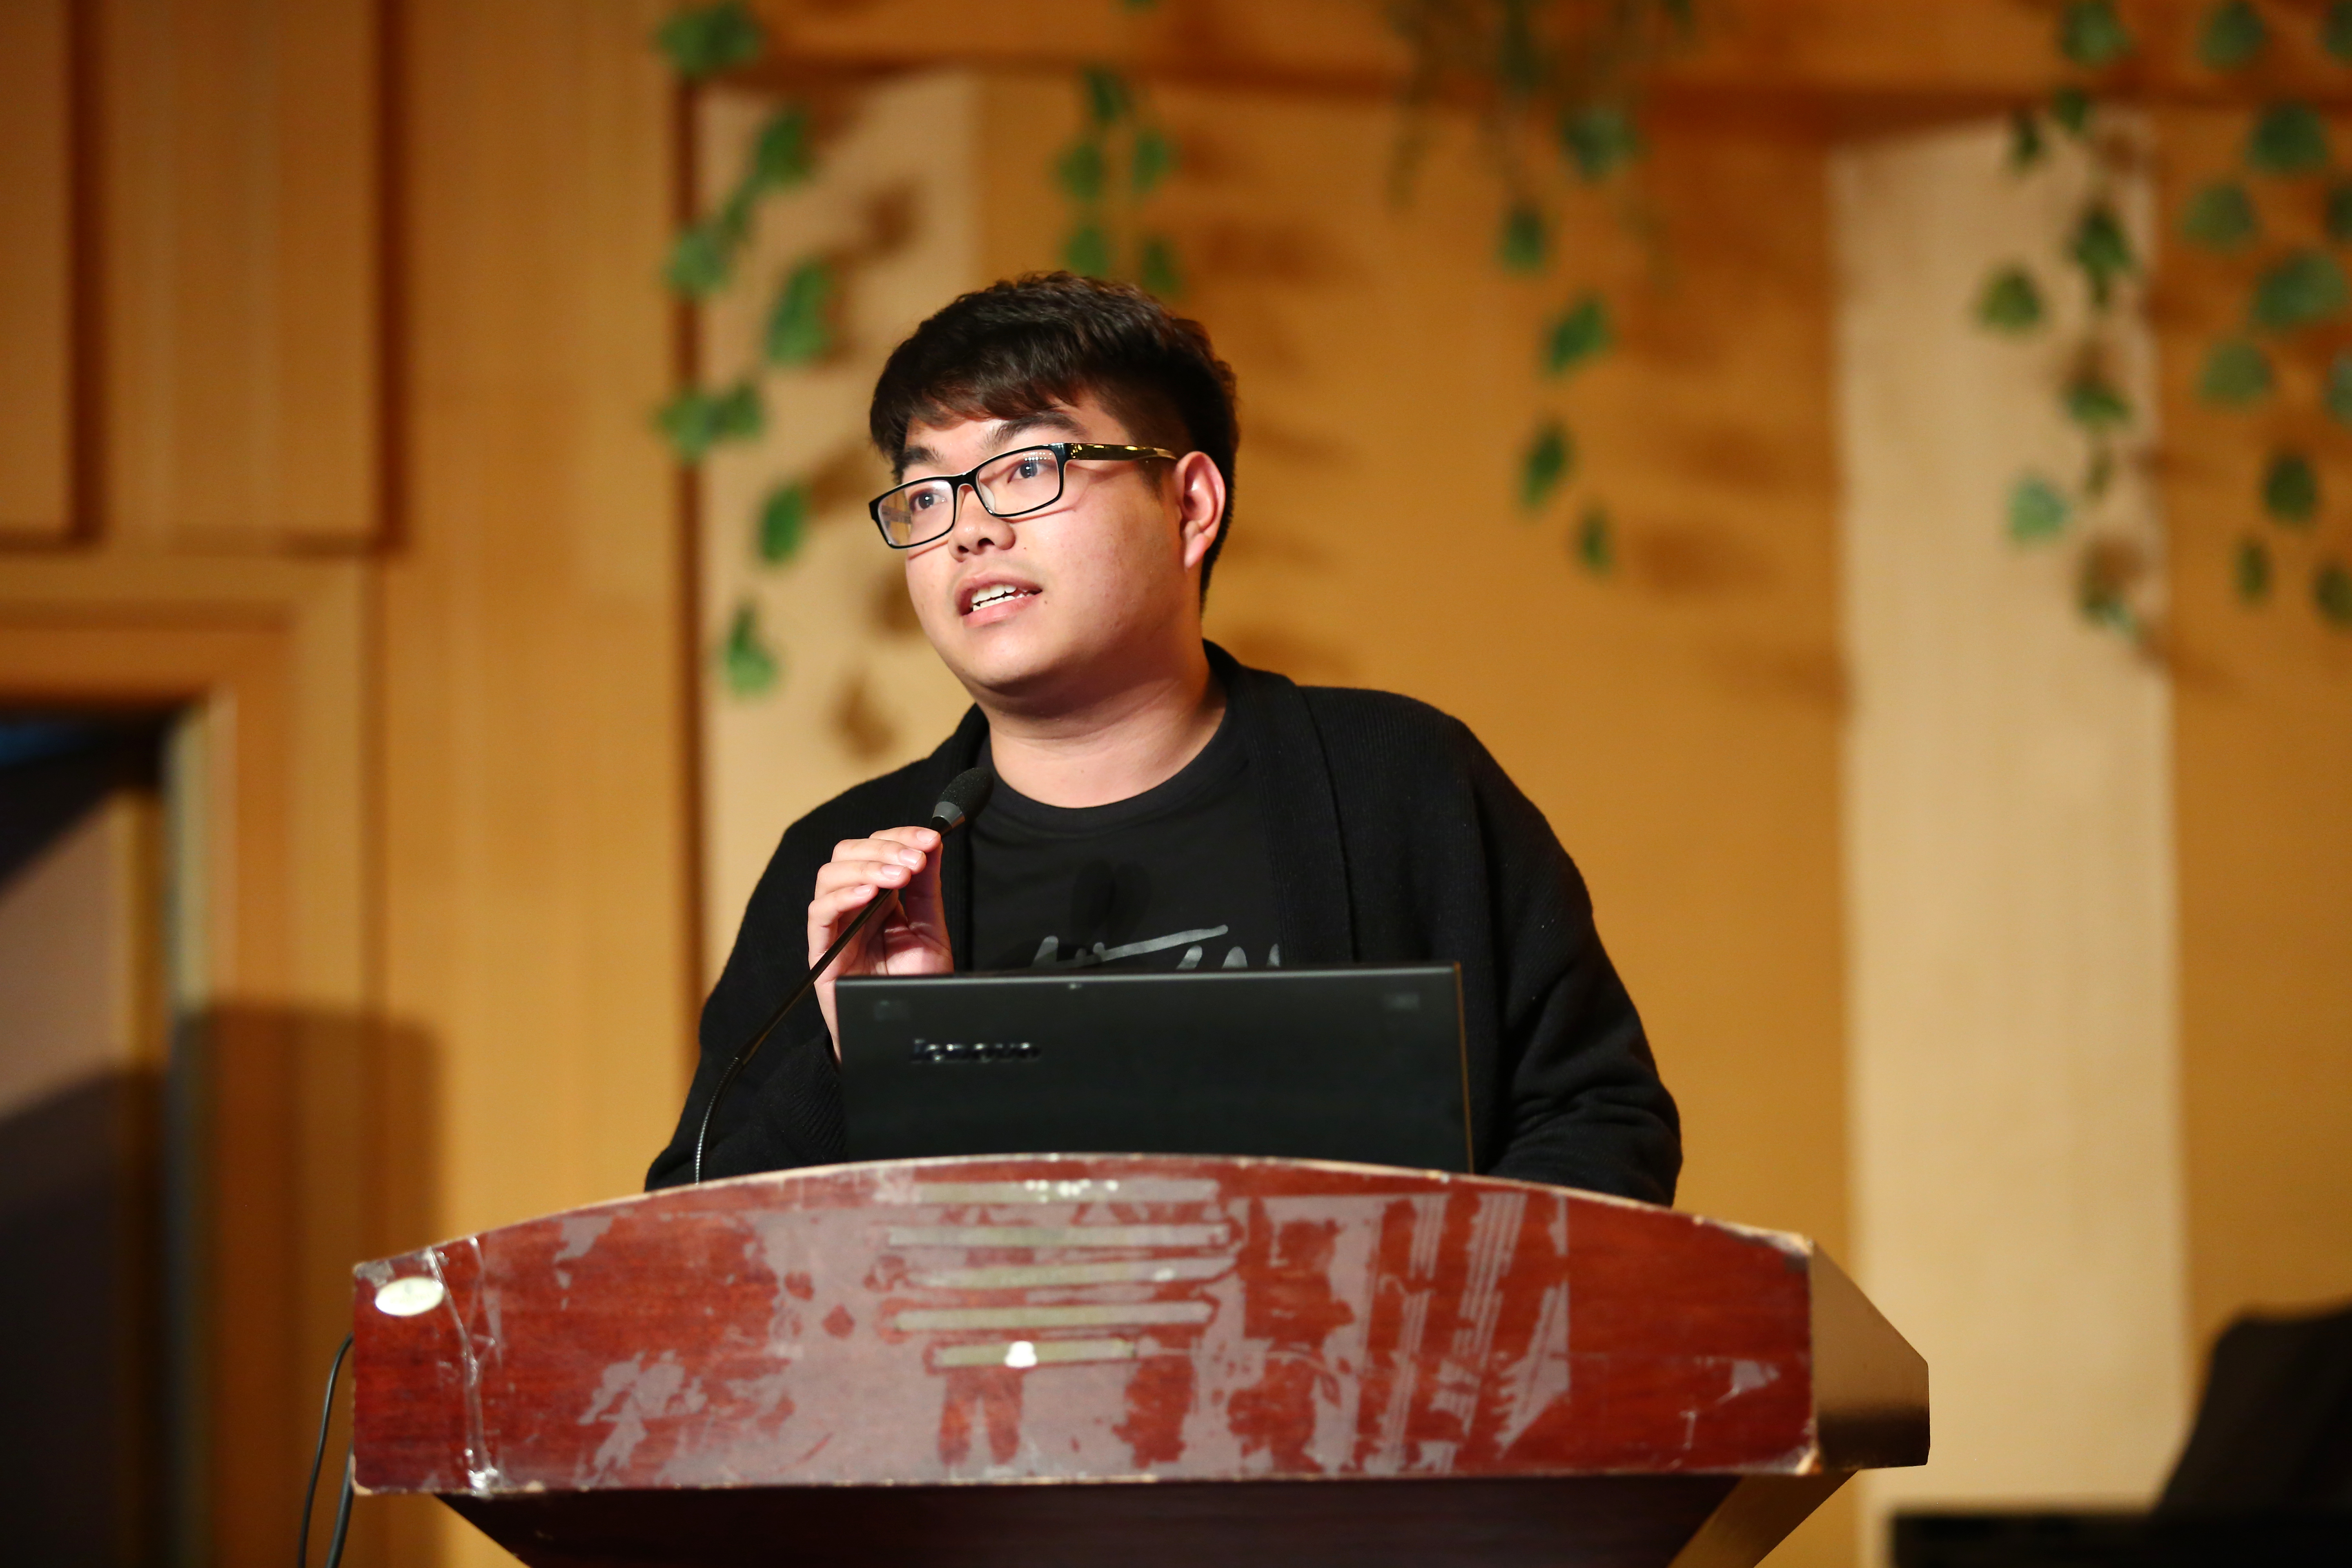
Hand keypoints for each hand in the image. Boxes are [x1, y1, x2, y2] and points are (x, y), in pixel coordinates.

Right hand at [808, 826, 951, 1050]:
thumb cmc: (915, 985)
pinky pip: (819, 914)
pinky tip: (869, 894)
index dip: (900, 837)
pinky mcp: (822, 950)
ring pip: (830, 875)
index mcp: (880, 897)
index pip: (877, 849)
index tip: (930, 838)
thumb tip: (932, 844)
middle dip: (884, 848)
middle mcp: (854, 905)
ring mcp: (835, 926)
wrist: (905, 1031)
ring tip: (898, 877)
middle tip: (915, 860)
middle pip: (848, 853)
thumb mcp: (930, 931)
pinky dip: (842, 896)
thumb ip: (927, 890)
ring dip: (866, 867)